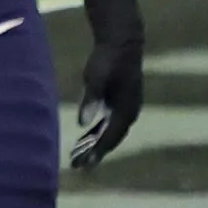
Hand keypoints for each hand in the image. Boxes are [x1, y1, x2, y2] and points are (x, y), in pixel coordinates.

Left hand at [71, 0, 144, 168]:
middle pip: (111, 139)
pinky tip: (86, 138)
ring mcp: (127, 107)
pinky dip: (99, 133)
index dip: (97, 152)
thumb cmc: (108, 59)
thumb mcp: (95, 77)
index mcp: (125, 108)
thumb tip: (83, 123)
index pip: (110, 137)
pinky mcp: (121, 102)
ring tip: (79, 156)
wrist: (122, 42)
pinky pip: (111, 123)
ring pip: (111, 132)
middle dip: (95, 153)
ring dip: (96, 144)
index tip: (85, 164)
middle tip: (77, 166)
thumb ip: (91, 100)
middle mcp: (129, 112)